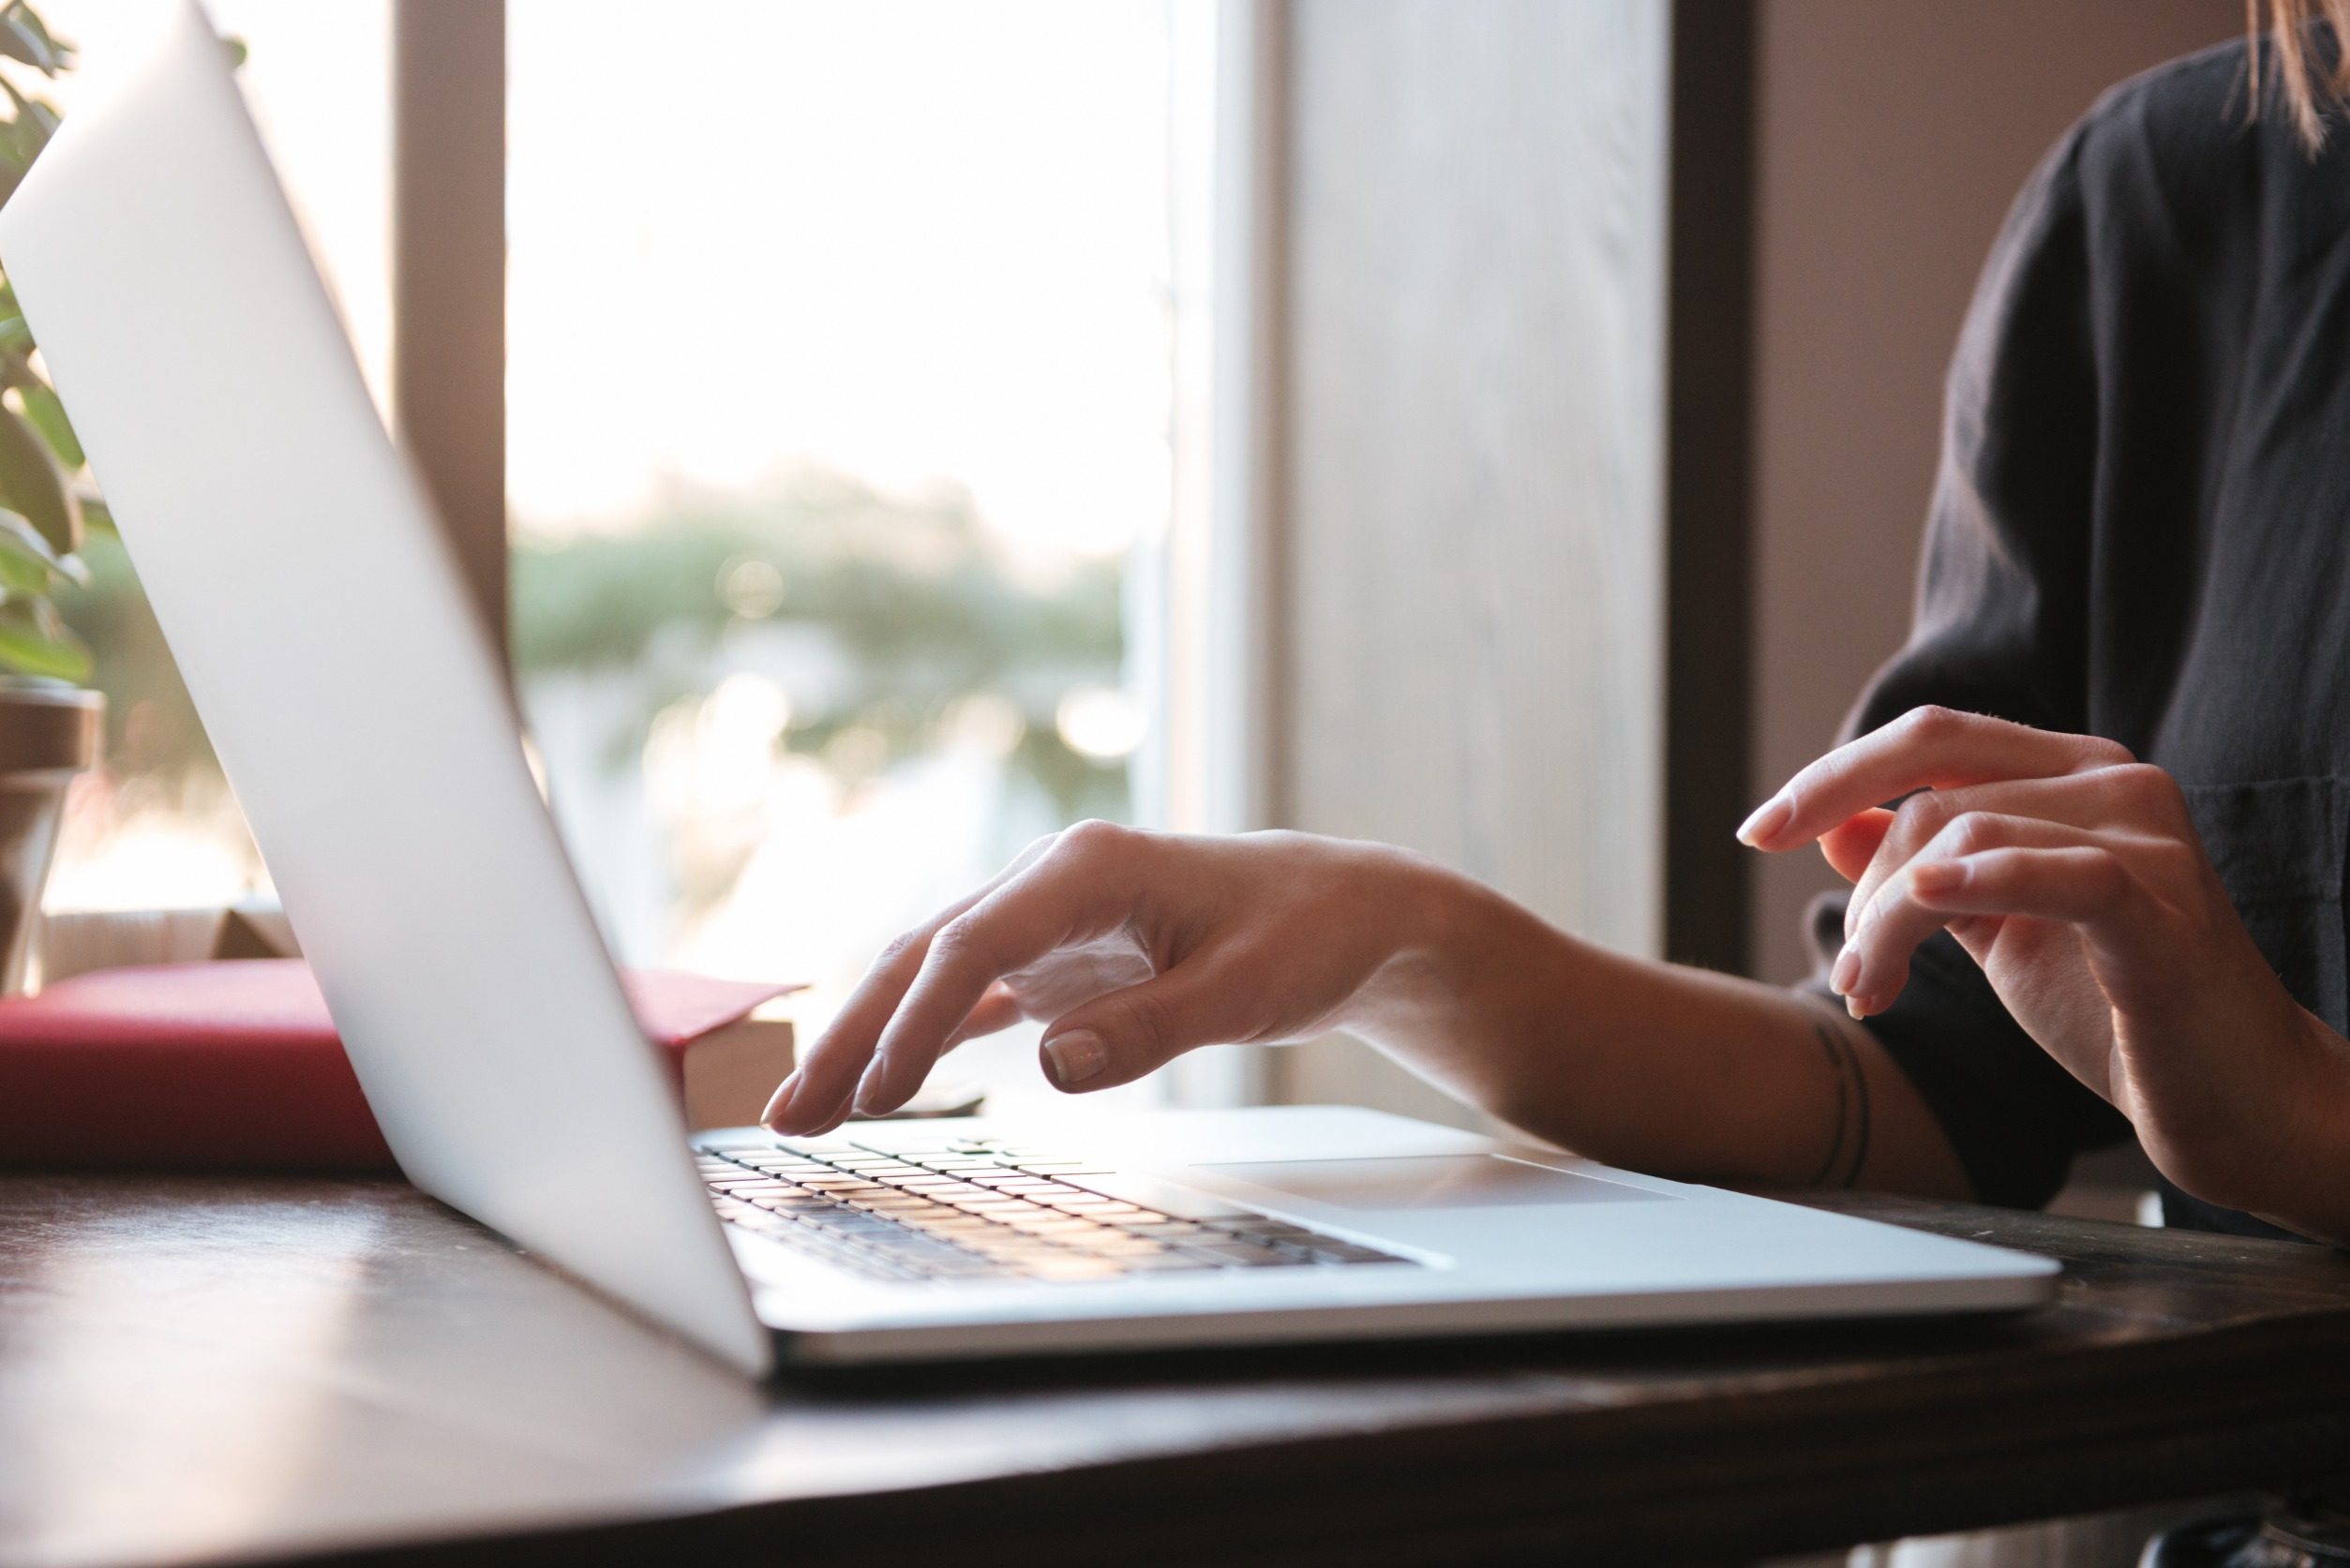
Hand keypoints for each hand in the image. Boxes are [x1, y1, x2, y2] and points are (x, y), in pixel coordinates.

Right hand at [760, 823, 1450, 1135]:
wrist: (1347, 910)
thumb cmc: (1304, 937)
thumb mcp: (1245, 992)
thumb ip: (1148, 1029)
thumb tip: (1047, 1069)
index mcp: (1086, 869)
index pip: (973, 945)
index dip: (918, 1022)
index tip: (877, 1094)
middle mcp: (1050, 882)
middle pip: (924, 957)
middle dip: (851, 1035)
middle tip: (785, 1118)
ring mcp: (1047, 919)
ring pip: (932, 976)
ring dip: (869, 1040)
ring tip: (804, 1115)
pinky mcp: (1058, 958)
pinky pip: (968, 996)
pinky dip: (920, 1039)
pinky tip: (875, 1087)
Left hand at [1738, 705, 2349, 1230]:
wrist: (2234, 1100)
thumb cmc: (2118, 1009)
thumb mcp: (1998, 928)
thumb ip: (1924, 872)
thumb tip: (1831, 824)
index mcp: (2074, 775)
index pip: (1932, 737)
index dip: (1833, 775)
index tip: (1756, 831)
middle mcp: (2115, 783)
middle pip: (1932, 790)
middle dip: (1858, 878)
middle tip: (1845, 970)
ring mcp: (2147, 838)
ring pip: (1959, 839)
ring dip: (1886, 923)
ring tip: (1872, 993)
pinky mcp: (2163, 908)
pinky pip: (2054, 871)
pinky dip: (1976, 883)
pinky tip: (1920, 905)